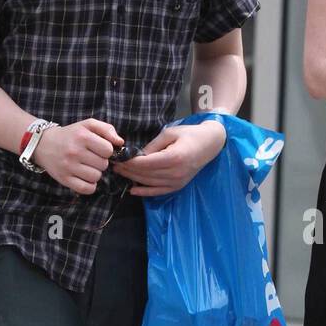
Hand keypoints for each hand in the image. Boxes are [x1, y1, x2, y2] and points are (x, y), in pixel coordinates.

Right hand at [35, 118, 124, 194]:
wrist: (43, 144)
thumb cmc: (71, 135)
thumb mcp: (87, 125)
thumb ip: (107, 129)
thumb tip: (120, 142)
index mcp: (82, 136)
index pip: (108, 150)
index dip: (106, 150)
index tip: (98, 149)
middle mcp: (74, 151)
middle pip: (103, 165)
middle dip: (100, 162)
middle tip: (90, 158)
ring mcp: (68, 166)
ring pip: (96, 177)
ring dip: (95, 173)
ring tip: (86, 166)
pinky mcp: (64, 179)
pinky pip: (87, 189)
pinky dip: (89, 186)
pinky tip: (85, 178)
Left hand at [112, 119, 226, 196]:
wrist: (210, 144)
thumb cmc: (189, 134)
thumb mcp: (169, 133)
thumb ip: (152, 146)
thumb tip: (136, 155)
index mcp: (174, 157)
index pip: (146, 163)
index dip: (130, 162)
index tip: (118, 158)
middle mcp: (176, 172)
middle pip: (146, 174)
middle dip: (128, 170)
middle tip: (115, 164)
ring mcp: (178, 181)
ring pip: (150, 183)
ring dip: (133, 179)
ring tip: (120, 172)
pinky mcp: (179, 186)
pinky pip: (159, 192)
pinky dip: (145, 192)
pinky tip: (133, 190)